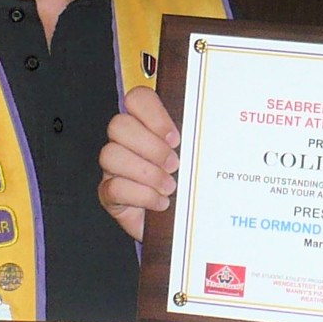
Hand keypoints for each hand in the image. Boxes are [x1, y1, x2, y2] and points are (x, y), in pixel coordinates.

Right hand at [98, 86, 180, 242]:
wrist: (180, 223)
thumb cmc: (187, 186)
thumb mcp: (194, 159)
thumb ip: (194, 141)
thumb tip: (213, 129)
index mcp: (146, 125)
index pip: (137, 99)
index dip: (153, 114)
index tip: (175, 138)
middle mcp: (125, 142)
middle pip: (119, 125)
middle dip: (150, 146)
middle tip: (174, 165)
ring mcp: (113, 168)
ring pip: (111, 154)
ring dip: (146, 172)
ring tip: (169, 187)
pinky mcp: (109, 194)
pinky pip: (114, 188)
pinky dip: (142, 195)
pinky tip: (161, 202)